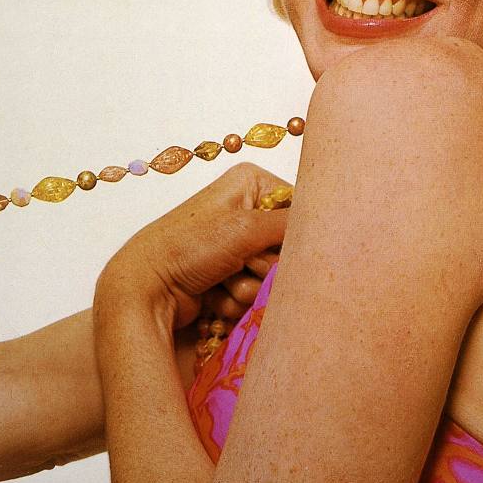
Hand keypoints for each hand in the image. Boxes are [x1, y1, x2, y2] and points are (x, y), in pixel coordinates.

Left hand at [95, 163, 289, 328]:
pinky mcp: (228, 276)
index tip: (274, 247)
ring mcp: (236, 247)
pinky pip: (253, 295)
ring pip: (270, 278)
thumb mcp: (247, 228)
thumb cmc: (189, 247)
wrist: (144, 288)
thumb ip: (294, 224)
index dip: (294, 236)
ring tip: (220, 280)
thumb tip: (337, 219)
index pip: (300, 210)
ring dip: (249, 287)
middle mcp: (246, 211)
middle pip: (287, 249)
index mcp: (252, 184)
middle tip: (240, 263)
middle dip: (265, 266)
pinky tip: (212, 293)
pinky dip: (234, 299)